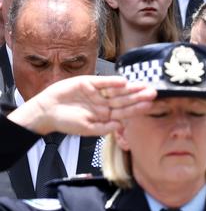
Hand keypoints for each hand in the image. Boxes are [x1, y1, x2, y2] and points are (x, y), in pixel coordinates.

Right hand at [7, 75, 155, 135]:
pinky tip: (123, 81)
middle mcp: (104, 103)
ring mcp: (97, 92)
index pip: (125, 111)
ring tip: (143, 86)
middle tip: (153, 92)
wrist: (47, 112)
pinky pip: (102, 82)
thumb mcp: (87, 129)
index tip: (149, 105)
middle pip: (125, 99)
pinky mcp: (88, 83)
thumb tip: (120, 126)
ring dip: (130, 88)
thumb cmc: (66, 122)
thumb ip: (104, 128)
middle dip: (139, 96)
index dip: (137, 108)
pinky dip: (112, 81)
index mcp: (105, 114)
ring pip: (117, 90)